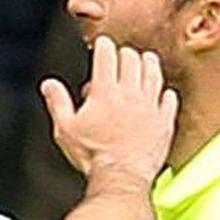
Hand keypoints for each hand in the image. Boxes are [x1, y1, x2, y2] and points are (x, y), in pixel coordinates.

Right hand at [43, 36, 176, 185]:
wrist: (121, 176)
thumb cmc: (92, 155)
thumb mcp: (64, 129)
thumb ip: (57, 103)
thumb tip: (49, 84)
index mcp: (106, 93)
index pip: (107, 57)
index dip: (104, 46)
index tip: (103, 43)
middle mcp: (131, 94)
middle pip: (132, 60)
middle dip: (125, 53)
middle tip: (121, 54)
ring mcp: (151, 107)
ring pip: (154, 74)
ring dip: (148, 63)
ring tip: (146, 59)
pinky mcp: (164, 122)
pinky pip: (169, 100)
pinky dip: (165, 92)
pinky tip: (163, 93)